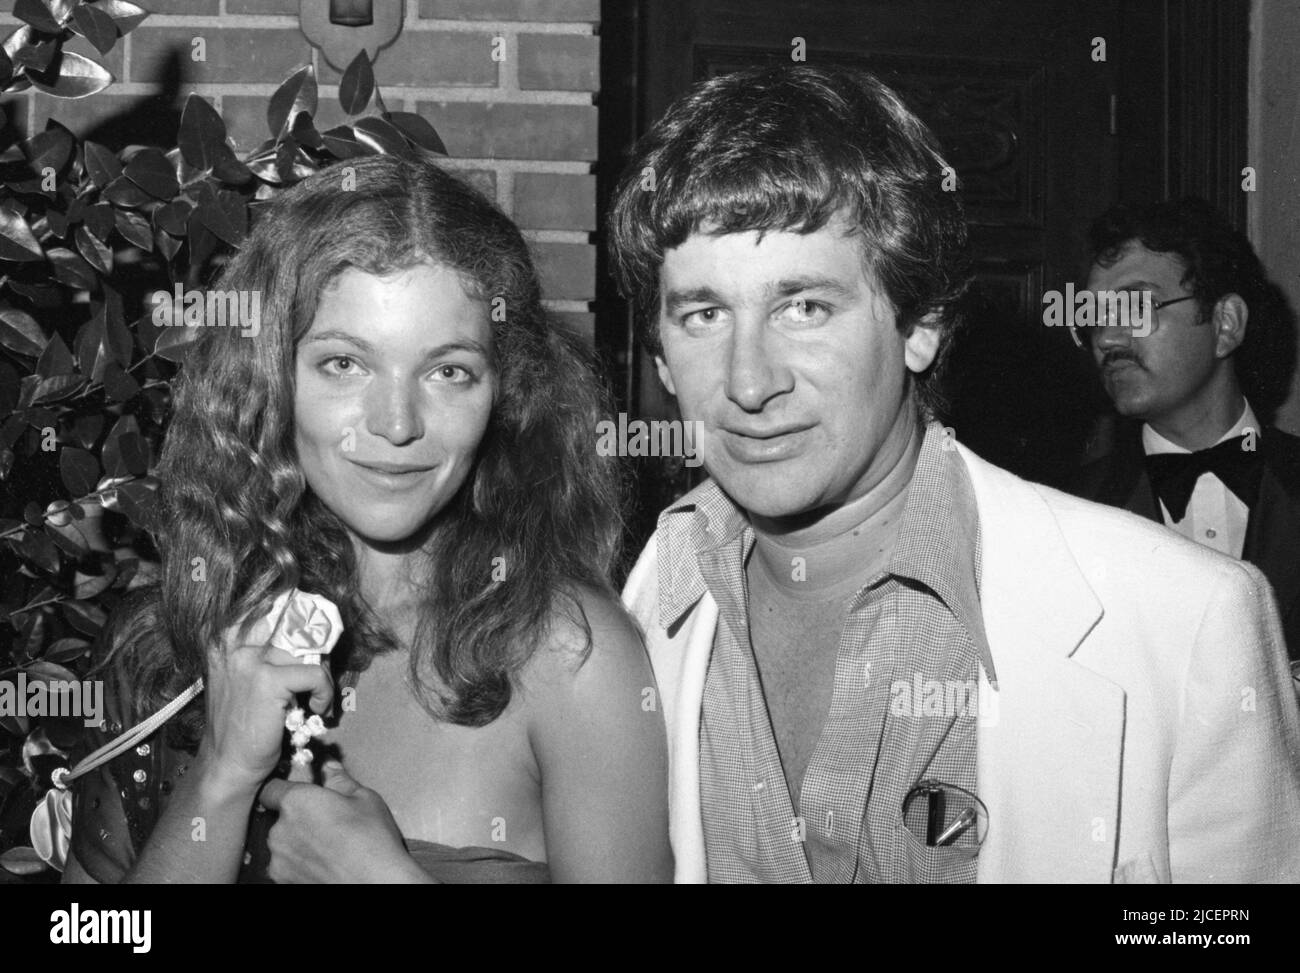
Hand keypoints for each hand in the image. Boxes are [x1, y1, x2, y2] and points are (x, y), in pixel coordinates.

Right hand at [199, 624, 333, 796]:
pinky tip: (316, 710)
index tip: (315, 617)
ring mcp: (249, 661)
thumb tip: (310, 631)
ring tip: (315, 699)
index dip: (298, 609)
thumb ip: (269, 652)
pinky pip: (315, 675)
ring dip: (321, 676)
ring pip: (308, 653)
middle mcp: (232, 642)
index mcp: (225, 638)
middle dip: (316, 650)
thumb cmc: (243, 723)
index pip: (268, 602)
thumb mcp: (247, 678)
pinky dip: (324, 692)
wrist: (227, 764)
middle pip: (295, 627)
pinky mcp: (268, 681)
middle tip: (319, 677)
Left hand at [259, 762, 431, 883]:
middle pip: (280, 817)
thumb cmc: (372, 842)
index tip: (300, 793)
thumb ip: (340, 781)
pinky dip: (300, 861)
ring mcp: (279, 859)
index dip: (285, 789)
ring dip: (298, 840)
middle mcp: (280, 829)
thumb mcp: (364, 799)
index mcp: (296, 802)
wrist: (376, 882)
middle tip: (326, 820)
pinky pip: (286, 863)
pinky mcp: (283, 880)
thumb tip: (329, 769)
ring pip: (283, 841)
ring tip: (329, 844)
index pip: (271, 789)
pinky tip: (325, 860)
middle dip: (298, 816)